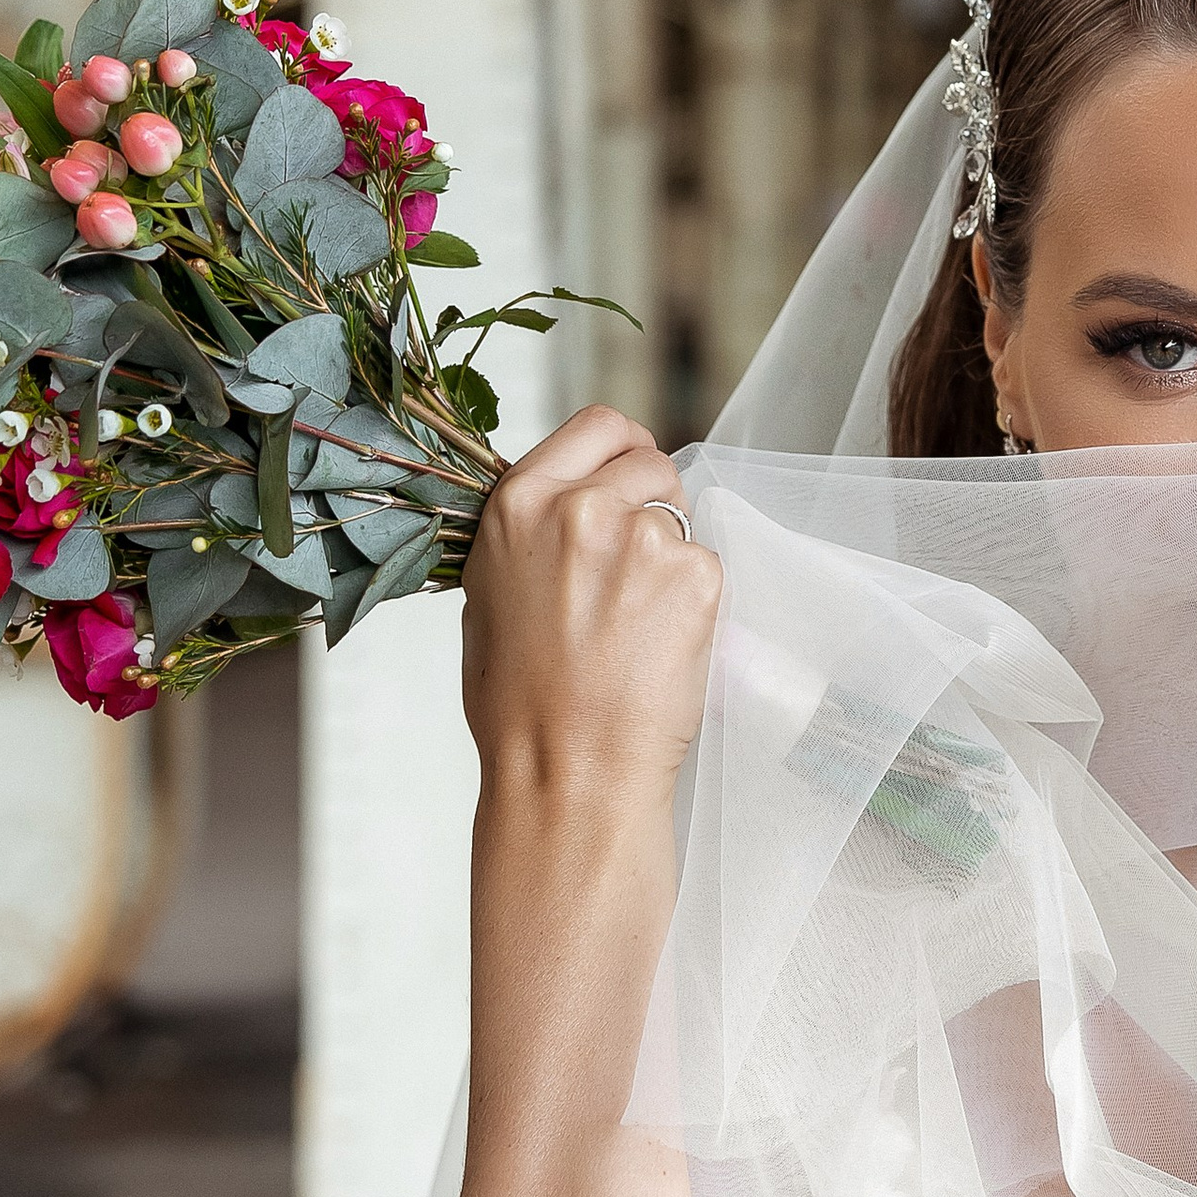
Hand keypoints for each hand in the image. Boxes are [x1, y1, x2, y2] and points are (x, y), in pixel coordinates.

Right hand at [462, 405, 720, 813]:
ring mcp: (643, 539)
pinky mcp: (695, 576)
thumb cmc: (521, 705)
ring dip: (672, 556)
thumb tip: (563, 506)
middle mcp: (581, 508)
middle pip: (651, 462)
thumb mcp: (488, 595)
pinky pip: (708, 564)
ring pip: (683, 516)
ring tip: (638, 624)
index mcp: (520, 503)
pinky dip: (695, 599)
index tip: (629, 472)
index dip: (622, 448)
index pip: (597, 424)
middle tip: (634, 573)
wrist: (567, 772)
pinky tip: (661, 645)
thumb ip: (529, 533)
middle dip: (653, 504)